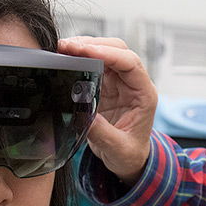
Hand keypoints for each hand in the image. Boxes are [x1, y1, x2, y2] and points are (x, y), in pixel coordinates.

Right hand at [58, 37, 155, 184]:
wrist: (126, 160)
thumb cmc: (129, 154)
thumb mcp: (117, 148)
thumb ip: (101, 133)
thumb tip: (81, 114)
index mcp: (144, 94)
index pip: (130, 63)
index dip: (109, 54)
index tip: (86, 52)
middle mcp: (132, 83)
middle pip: (117, 50)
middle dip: (93, 44)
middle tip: (67, 47)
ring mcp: (118, 82)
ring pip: (104, 52)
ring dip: (83, 47)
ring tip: (62, 49)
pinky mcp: (104, 85)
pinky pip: (92, 63)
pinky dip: (78, 58)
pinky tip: (64, 58)